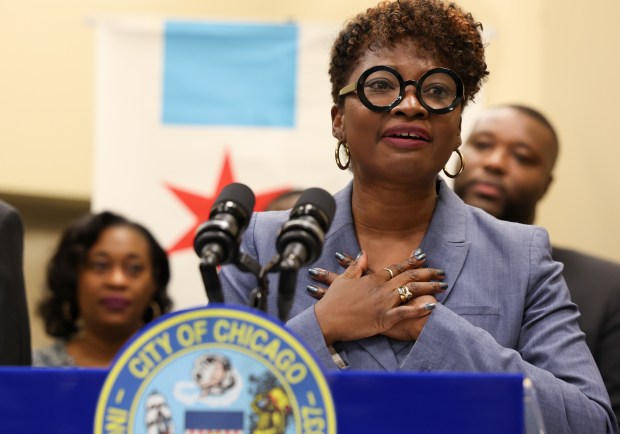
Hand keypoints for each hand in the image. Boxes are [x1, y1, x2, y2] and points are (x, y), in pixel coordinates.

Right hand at [309, 250, 445, 344]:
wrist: (326, 320)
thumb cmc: (332, 301)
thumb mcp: (343, 279)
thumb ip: (356, 266)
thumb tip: (364, 254)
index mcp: (372, 278)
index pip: (397, 267)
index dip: (412, 261)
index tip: (423, 257)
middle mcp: (381, 289)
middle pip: (409, 277)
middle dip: (427, 273)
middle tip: (441, 272)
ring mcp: (384, 304)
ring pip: (411, 291)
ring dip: (429, 287)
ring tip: (442, 286)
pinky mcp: (384, 319)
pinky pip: (406, 313)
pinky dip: (420, 309)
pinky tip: (432, 306)